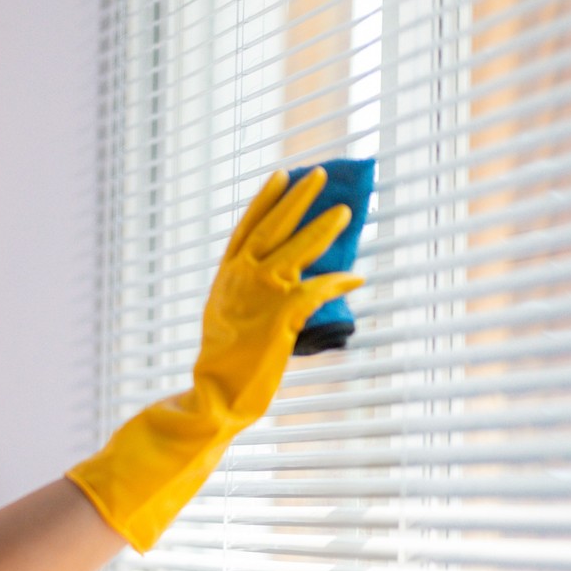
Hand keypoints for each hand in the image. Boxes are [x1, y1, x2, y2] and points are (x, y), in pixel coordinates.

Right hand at [64, 168, 361, 552]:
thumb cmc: (223, 365)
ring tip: (344, 212)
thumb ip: (249, 295)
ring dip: (323, 229)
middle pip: (272, 227)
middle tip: (318, 175)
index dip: (265, 200)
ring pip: (297, 250)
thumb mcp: (228, 319)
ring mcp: (260, 295)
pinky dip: (339, 282)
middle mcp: (240, 279)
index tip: (281, 176)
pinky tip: (355, 278)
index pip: (247, 228)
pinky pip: (318, 289)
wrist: (215, 395)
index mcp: (225, 278)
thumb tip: (283, 285)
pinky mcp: (281, 315)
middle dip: (297, 198)